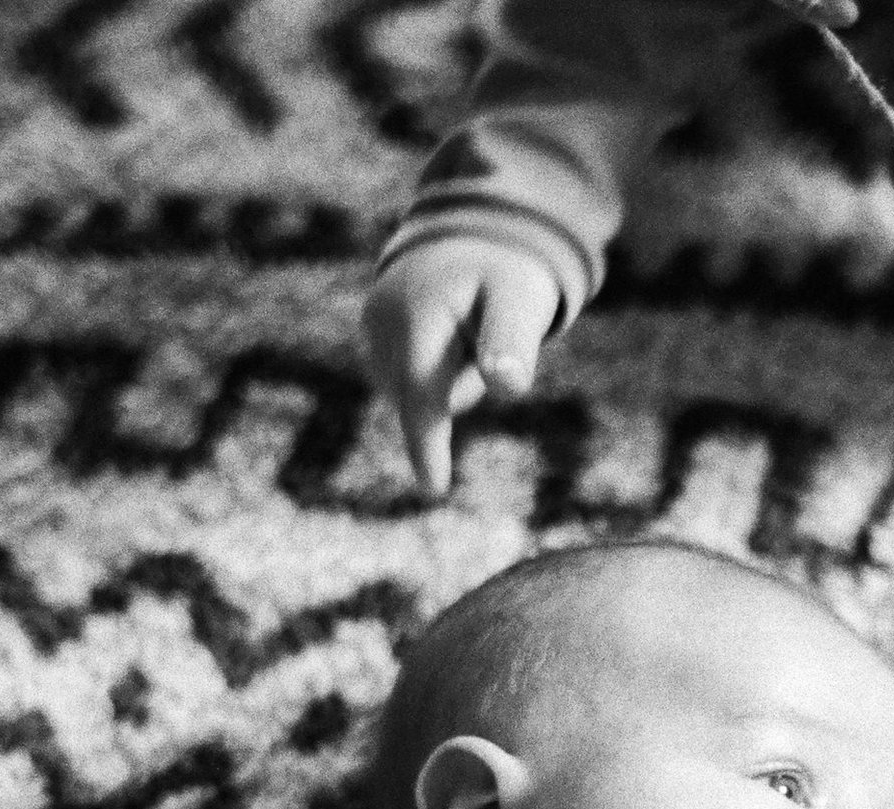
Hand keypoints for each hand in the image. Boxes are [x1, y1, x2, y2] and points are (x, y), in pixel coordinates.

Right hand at [362, 238, 560, 495]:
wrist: (472, 234)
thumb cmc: (504, 271)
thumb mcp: (521, 300)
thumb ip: (513, 344)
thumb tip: (509, 386)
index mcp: (419, 312)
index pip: (422, 392)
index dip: (427, 442)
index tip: (434, 489)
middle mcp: (383, 321)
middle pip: (423, 398)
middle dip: (461, 387)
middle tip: (482, 334)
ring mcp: (372, 328)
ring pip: (413, 395)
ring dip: (447, 380)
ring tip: (464, 329)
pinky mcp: (372, 336)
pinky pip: (406, 382)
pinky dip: (432, 373)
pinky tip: (445, 337)